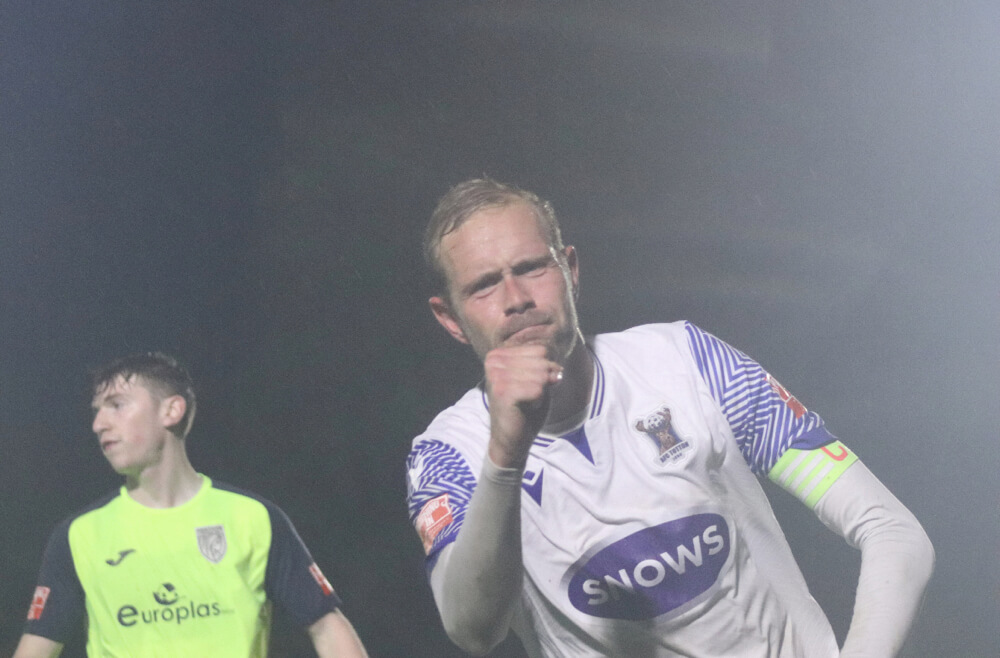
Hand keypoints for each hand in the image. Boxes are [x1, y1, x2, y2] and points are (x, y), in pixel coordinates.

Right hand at [484, 344, 562, 469]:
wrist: (510, 440)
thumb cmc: (524, 408)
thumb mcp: (535, 379)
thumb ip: (544, 366)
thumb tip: (556, 369)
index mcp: (498, 354)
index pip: (540, 350)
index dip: (545, 371)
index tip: (528, 387)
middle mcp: (493, 361)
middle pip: (542, 360)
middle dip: (543, 382)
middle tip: (528, 397)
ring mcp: (496, 376)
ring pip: (541, 375)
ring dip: (539, 392)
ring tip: (525, 402)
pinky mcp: (503, 392)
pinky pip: (538, 389)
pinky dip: (537, 401)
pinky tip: (524, 408)